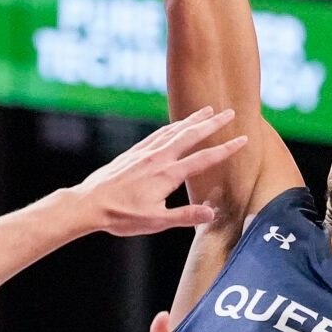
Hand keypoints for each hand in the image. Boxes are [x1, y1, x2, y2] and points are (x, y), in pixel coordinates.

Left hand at [70, 107, 248, 236]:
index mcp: (167, 174)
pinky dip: (172, 126)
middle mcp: (158, 158)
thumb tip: (211, 212)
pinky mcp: (134, 152)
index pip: (204, 158)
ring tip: (208, 110)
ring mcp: (145, 152)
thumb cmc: (121, 215)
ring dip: (193, 119)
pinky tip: (176, 124)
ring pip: (174, 130)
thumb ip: (184, 216)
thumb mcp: (155, 221)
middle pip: (191, 135)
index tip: (243, 139)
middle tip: (230, 111)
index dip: (226, 149)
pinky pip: (158, 134)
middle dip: (213, 123)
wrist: (89, 203)